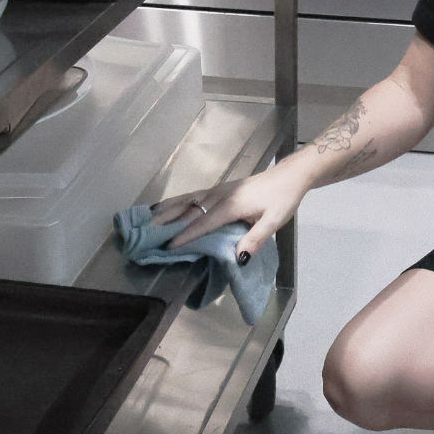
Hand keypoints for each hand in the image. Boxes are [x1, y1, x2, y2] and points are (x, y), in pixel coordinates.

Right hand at [152, 164, 308, 256]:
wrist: (289, 176)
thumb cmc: (282, 199)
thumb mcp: (275, 220)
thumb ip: (256, 238)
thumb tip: (237, 257)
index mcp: (231, 205)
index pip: (202, 223)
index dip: (185, 235)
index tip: (167, 247)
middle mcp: (218, 195)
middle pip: (187, 208)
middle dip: (166, 221)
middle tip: (144, 234)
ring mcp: (217, 190)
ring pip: (186, 199)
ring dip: (166, 210)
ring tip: (146, 220)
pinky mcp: (218, 189)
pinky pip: (192, 196)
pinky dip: (175, 202)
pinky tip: (166, 208)